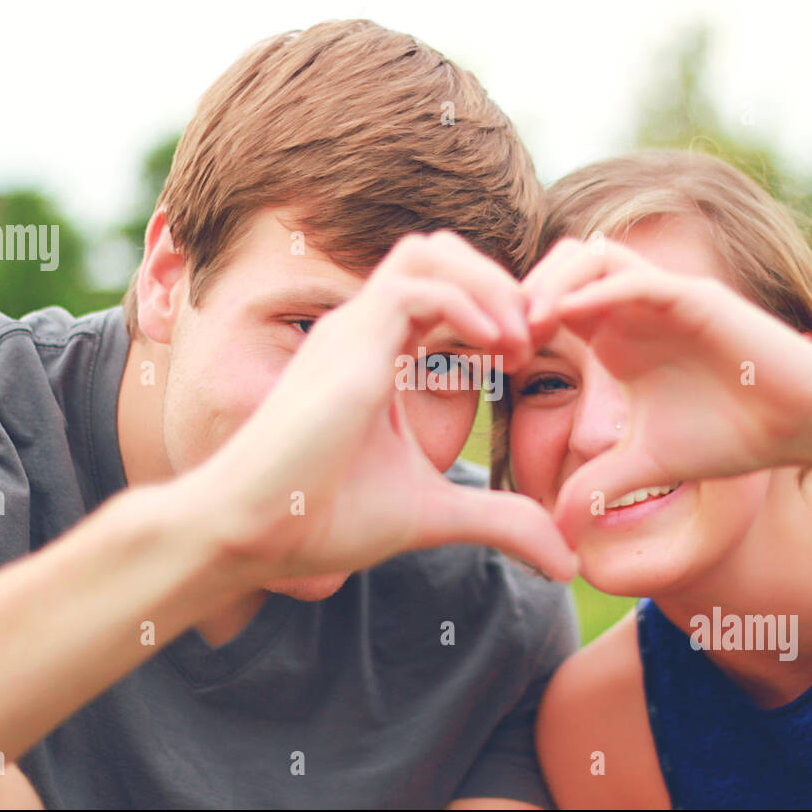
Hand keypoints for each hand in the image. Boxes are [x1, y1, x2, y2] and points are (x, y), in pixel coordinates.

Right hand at [181, 232, 579, 584]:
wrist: (249, 533)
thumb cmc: (320, 517)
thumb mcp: (434, 514)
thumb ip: (498, 520)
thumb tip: (562, 558)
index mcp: (377, 353)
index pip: (444, 290)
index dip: (496, 308)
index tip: (529, 357)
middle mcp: (362, 329)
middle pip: (439, 252)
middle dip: (499, 283)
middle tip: (536, 338)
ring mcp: (351, 330)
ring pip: (428, 252)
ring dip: (488, 284)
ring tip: (522, 340)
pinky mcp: (348, 346)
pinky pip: (415, 287)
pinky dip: (467, 305)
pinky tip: (497, 351)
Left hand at [523, 238, 811, 541]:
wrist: (800, 424)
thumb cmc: (731, 434)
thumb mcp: (646, 464)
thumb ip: (597, 486)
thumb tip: (557, 534)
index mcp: (615, 335)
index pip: (549, 301)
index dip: (511, 322)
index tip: (485, 362)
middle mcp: (633, 307)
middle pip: (559, 264)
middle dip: (519, 292)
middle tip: (494, 338)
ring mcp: (663, 296)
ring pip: (592, 255)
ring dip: (551, 281)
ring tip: (524, 325)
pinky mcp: (695, 297)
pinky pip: (636, 277)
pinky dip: (597, 289)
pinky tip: (565, 318)